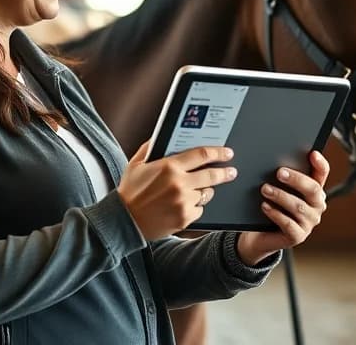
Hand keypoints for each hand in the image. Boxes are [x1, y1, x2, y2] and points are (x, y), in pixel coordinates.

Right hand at [117, 143, 237, 240]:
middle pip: (212, 175)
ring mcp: (183, 202)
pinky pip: (199, 209)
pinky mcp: (185, 218)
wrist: (124, 221)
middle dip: (225, 172)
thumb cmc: (130, 192)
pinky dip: (195, 206)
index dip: (218, 152)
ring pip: (206, 193)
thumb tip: (162, 135)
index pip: (202, 154)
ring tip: (194, 190)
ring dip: (205, 190)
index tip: (227, 152)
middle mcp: (179, 184)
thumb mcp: (136, 164)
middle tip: (231, 171)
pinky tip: (182, 205)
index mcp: (169, 166)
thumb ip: (150, 147)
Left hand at [236, 151, 329, 265]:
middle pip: (313, 189)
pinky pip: (288, 223)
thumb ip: (283, 176)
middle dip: (296, 179)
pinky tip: (265, 206)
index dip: (320, 164)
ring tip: (265, 189)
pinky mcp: (298, 236)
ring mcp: (309, 223)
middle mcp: (317, 206)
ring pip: (299, 206)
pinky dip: (276, 213)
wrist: (261, 234)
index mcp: (314, 190)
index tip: (313, 153)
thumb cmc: (272, 205)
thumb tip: (277, 161)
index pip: (322, 174)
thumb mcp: (279, 188)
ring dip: (280, 196)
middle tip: (279, 172)